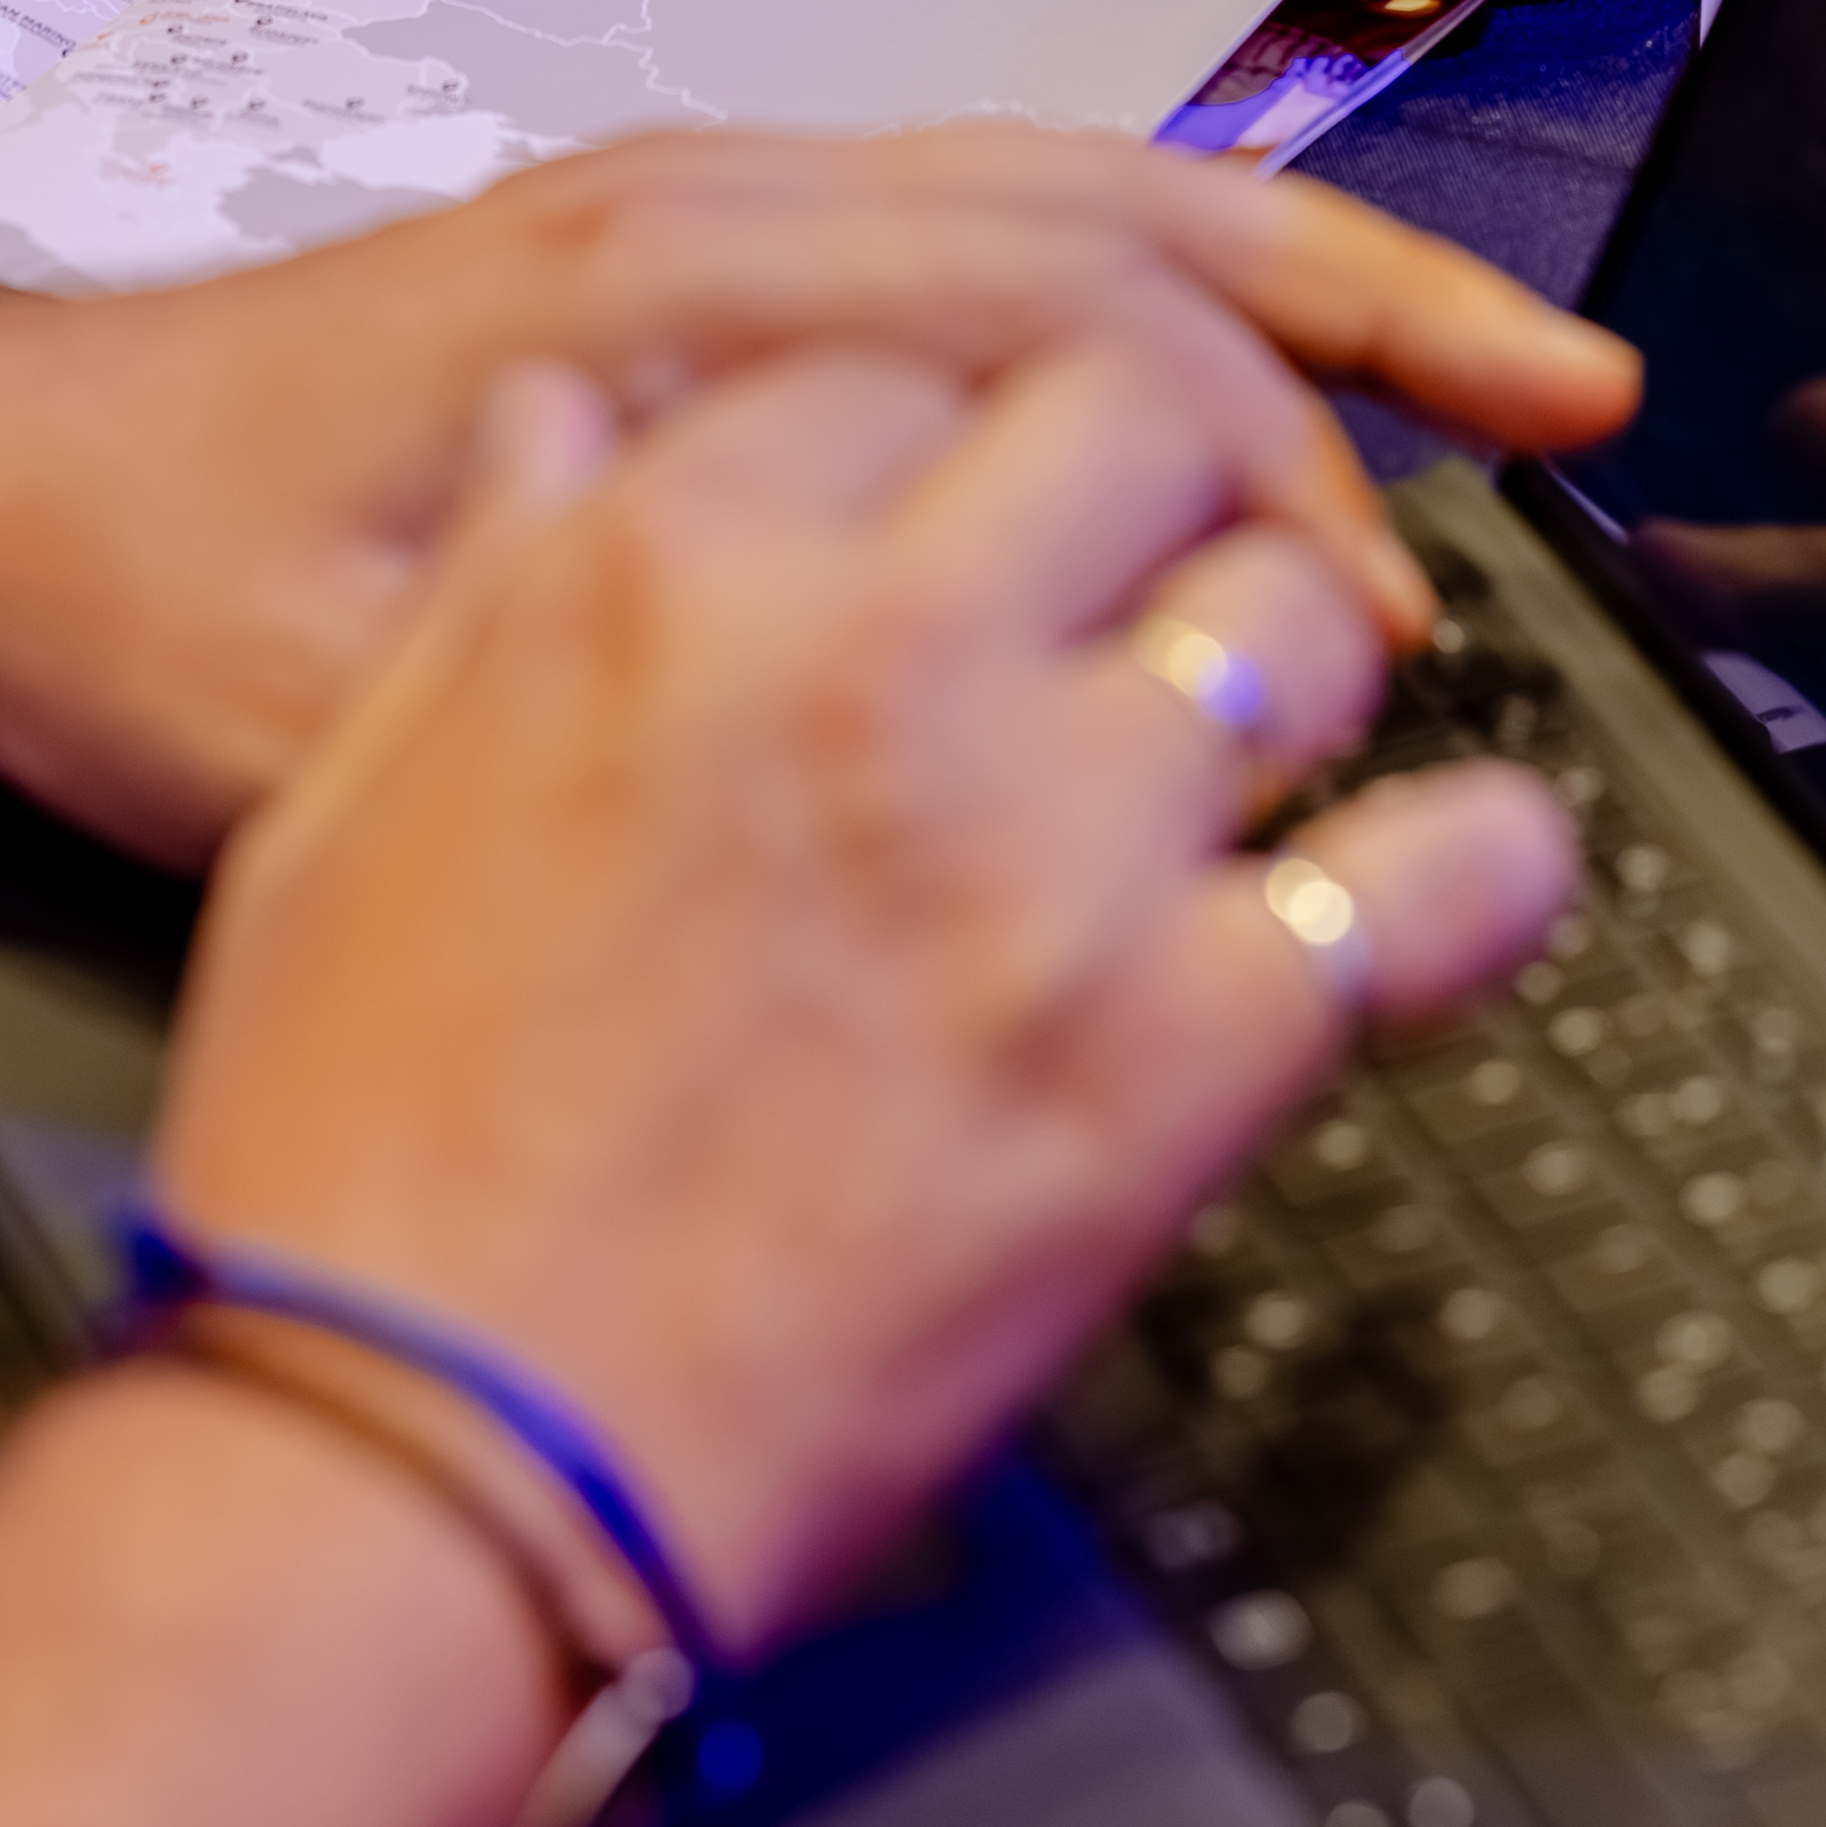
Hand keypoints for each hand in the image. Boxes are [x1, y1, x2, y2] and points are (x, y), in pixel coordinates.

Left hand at [0, 126, 1638, 861]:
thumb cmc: (151, 621)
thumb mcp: (377, 720)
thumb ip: (639, 718)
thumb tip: (917, 774)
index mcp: (673, 298)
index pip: (1069, 311)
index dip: (1272, 451)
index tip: (1391, 598)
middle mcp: (717, 211)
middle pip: (1130, 203)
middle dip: (1378, 295)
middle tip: (1575, 397)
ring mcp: (710, 214)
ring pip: (1077, 194)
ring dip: (1293, 280)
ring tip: (1484, 376)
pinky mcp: (690, 268)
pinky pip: (990, 232)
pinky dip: (1158, 293)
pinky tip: (1239, 409)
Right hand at [152, 336, 1581, 1646]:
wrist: (433, 1464)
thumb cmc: (366, 1170)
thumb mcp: (349, 799)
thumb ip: (502, 576)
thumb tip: (579, 423)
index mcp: (669, 571)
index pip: (916, 363)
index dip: (964, 441)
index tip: (983, 518)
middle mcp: (882, 664)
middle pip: (1150, 417)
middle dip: (1174, 481)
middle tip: (1170, 573)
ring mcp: (1053, 850)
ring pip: (1306, 616)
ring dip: (1305, 660)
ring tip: (1268, 743)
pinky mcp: (1182, 1048)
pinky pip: (1434, 879)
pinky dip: (1476, 872)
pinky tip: (1454, 880)